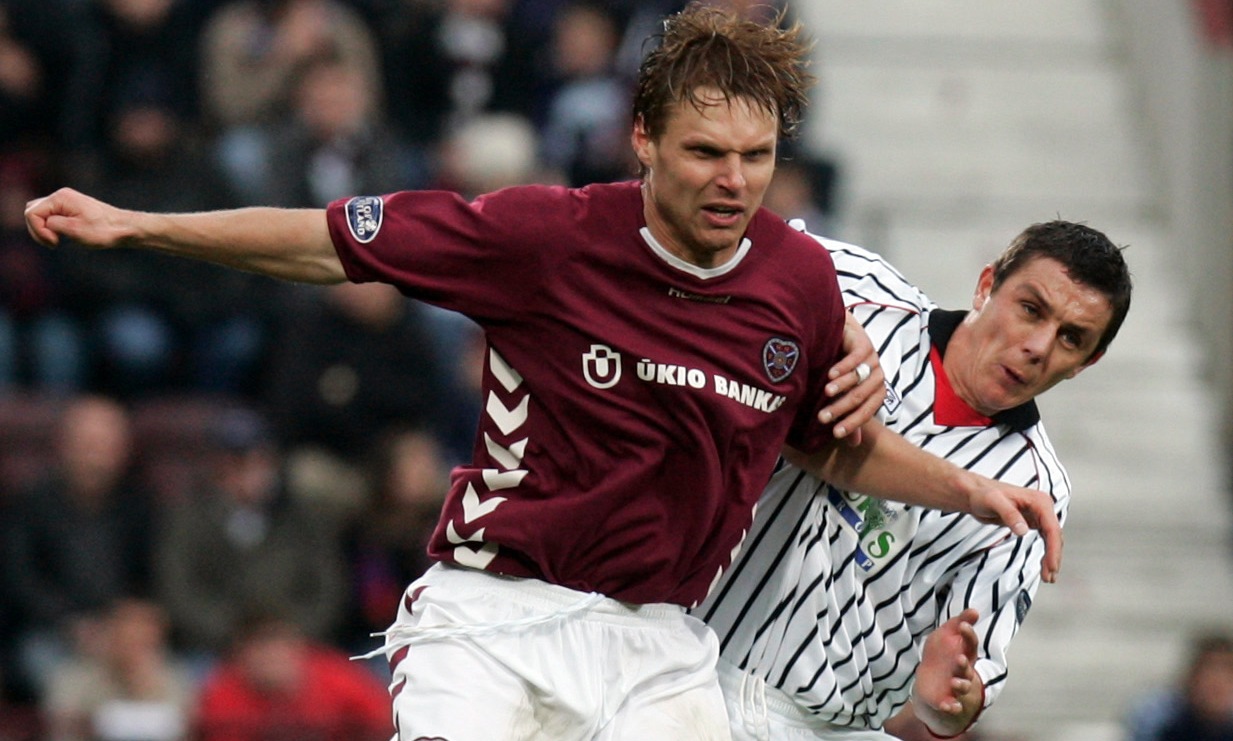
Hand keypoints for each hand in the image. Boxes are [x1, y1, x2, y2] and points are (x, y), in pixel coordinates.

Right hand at [25, 188, 129, 249]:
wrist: (124, 228)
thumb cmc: (103, 230)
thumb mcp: (74, 230)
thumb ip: (52, 224)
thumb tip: (41, 221)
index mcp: (60, 198)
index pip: (32, 213)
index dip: (38, 230)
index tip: (55, 242)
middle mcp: (61, 196)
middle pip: (32, 211)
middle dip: (38, 229)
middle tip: (54, 242)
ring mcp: (65, 201)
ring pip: (40, 214)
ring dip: (43, 229)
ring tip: (57, 240)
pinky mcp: (70, 208)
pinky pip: (50, 216)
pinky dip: (51, 227)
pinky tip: (62, 236)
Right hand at [819, 311, 884, 442]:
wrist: (837, 335)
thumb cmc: (838, 369)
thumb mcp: (841, 394)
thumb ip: (848, 414)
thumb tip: (853, 444)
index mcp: (876, 392)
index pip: (867, 411)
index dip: (852, 423)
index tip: (835, 433)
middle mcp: (877, 376)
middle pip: (861, 396)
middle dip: (841, 408)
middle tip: (822, 417)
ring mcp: (873, 359)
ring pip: (860, 377)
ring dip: (843, 386)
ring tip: (826, 393)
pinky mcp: (865, 343)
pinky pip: (857, 357)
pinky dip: (844, 367)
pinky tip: (830, 374)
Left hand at [913, 608, 982, 737]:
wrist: (931, 681)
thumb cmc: (943, 655)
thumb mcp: (947, 636)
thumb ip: (959, 623)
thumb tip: (974, 610)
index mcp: (965, 654)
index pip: (970, 645)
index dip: (968, 635)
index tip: (963, 626)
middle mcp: (964, 671)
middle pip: (967, 668)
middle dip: (964, 665)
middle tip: (959, 659)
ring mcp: (956, 686)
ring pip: (963, 687)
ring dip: (960, 685)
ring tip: (954, 682)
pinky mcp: (947, 699)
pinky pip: (952, 705)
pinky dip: (951, 707)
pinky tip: (948, 706)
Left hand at [964, 474, 1061, 582]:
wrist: (975, 493)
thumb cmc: (982, 494)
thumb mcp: (993, 502)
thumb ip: (1009, 515)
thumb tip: (1023, 530)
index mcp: (1039, 501)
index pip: (1052, 529)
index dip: (1054, 550)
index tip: (1051, 566)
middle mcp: (1042, 507)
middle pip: (1055, 536)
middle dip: (1053, 557)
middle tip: (1049, 578)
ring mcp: (1038, 514)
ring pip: (1052, 539)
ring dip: (1051, 558)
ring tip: (1048, 577)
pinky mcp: (1032, 521)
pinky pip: (1045, 539)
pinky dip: (1046, 553)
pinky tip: (1044, 565)